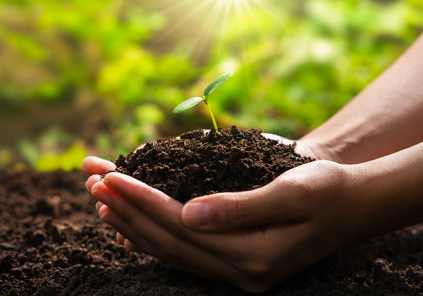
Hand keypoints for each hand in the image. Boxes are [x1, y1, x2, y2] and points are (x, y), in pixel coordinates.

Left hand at [83, 156, 362, 292]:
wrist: (354, 205)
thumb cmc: (328, 190)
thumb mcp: (291, 192)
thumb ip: (239, 208)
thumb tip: (188, 213)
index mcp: (255, 256)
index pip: (183, 227)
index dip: (144, 201)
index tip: (112, 177)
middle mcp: (242, 272)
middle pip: (170, 241)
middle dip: (129, 212)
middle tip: (95, 185)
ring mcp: (239, 272)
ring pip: (173, 250)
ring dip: (135, 226)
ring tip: (102, 203)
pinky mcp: (237, 262)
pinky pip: (186, 253)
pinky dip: (156, 236)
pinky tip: (133, 225)